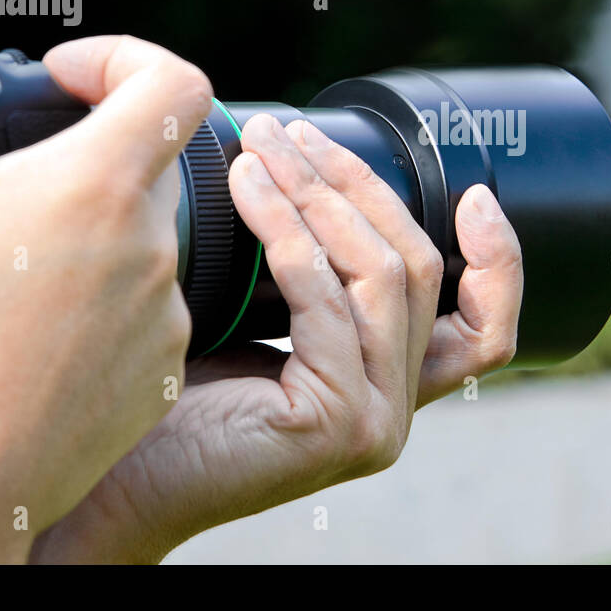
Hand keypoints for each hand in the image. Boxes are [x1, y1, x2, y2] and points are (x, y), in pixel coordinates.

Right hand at [0, 36, 211, 562]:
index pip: (176, 85)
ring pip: (146, 240)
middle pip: (147, 164)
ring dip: (93, 239)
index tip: (72, 79)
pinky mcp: (167, 367)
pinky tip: (42, 332)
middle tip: (13, 194)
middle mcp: (149, 245)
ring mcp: (168, 312)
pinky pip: (149, 308)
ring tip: (16, 276)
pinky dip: (106, 303)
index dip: (128, 58)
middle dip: (86, 162)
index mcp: (94, 189)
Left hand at [29, 116, 521, 562]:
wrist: (112, 479)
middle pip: (420, 269)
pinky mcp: (337, 424)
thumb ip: (315, 278)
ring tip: (264, 144)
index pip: (485, 329)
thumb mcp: (266, 323)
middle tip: (294, 131)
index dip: (499, 259)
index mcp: (391, 387)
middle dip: (359, 185)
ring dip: (321, 193)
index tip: (471, 194)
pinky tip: (246, 187)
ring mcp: (375, 422)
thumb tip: (318, 169)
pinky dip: (286, 229)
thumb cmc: (172, 395)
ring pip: (381, 273)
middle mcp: (396, 409)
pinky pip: (323, 298)